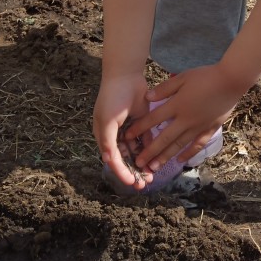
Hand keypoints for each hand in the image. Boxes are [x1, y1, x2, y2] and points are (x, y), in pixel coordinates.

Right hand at [93, 72, 152, 189]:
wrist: (125, 75)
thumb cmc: (112, 98)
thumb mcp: (107, 121)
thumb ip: (107, 141)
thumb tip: (107, 161)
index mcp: (104, 136)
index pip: (113, 159)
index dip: (122, 172)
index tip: (132, 182)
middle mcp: (115, 134)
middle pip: (125, 158)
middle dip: (134, 171)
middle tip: (144, 184)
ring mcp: (129, 128)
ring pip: (136, 150)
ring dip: (143, 162)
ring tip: (151, 175)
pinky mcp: (142, 121)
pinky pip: (145, 138)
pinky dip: (150, 148)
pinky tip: (157, 159)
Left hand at [124, 63, 240, 171]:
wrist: (231, 80)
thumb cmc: (206, 76)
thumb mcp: (183, 77)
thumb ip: (165, 89)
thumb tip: (147, 98)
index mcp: (177, 105)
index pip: (153, 119)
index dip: (139, 128)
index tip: (127, 137)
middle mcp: (185, 119)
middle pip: (164, 138)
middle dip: (149, 151)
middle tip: (137, 162)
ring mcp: (198, 126)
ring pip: (179, 145)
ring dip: (165, 157)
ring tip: (154, 167)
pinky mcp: (210, 129)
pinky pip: (197, 144)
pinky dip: (188, 153)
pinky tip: (180, 160)